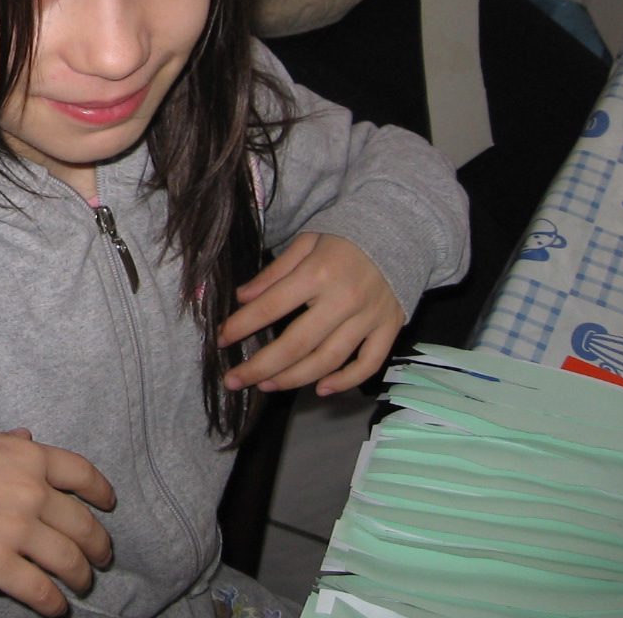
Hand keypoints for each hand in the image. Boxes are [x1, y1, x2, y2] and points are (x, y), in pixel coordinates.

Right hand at [0, 426, 114, 615]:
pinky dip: (55, 604)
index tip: (108, 504)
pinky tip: (57, 608)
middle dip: (97, 544)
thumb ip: (9, 444)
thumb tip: (29, 439)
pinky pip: (40, 591)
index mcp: (27, 457)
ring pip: (69, 560)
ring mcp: (17, 530)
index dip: (101, 492)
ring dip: (81, 575)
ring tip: (82, 582)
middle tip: (100, 556)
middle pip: (82, 523)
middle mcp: (31, 492)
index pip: (81, 474)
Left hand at [216, 233, 404, 396]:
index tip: (221, 340)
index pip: (271, 307)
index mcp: (318, 273)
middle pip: (296, 344)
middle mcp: (343, 299)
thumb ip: (274, 272)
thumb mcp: (306, 242)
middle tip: (234, 381)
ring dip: (294, 379)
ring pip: (328, 360)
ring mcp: (369, 318)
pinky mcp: (389, 328)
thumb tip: (242, 297)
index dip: (242, 326)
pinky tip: (320, 390)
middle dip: (260, 366)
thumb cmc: (345, 237)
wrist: (401, 233)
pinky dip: (346, 382)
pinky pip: (368, 364)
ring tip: (266, 386)